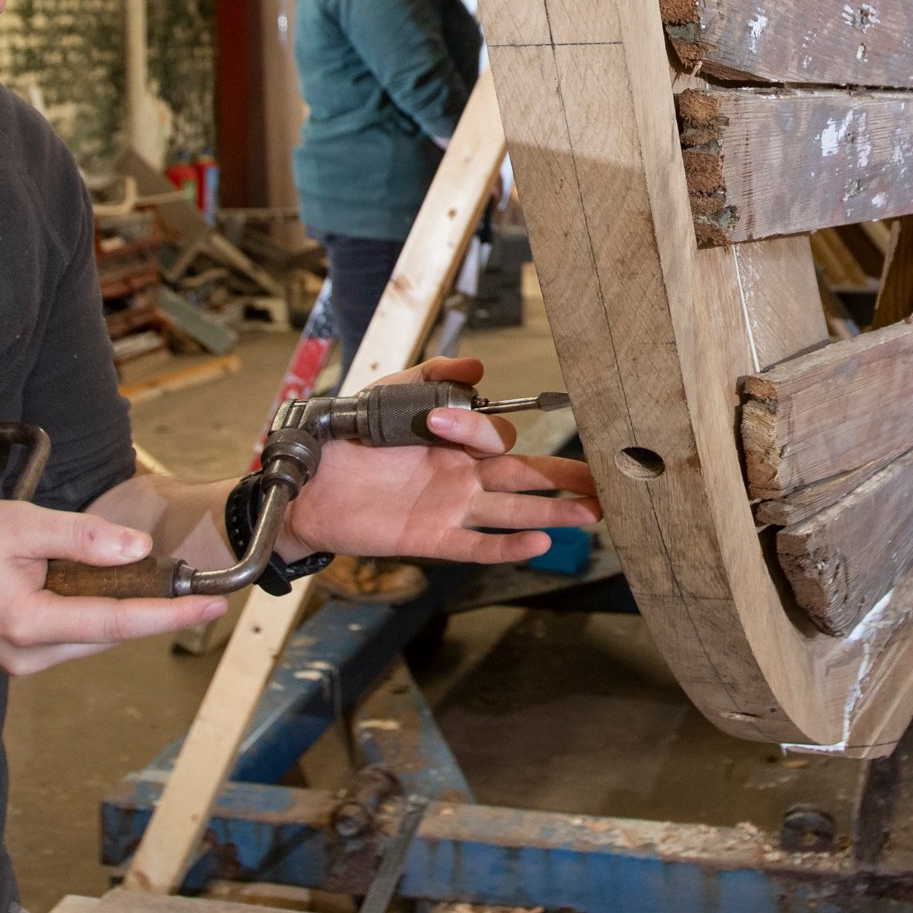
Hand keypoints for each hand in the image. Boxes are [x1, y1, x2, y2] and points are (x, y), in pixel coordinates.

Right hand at [0, 500, 226, 673]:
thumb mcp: (17, 524)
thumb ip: (81, 538)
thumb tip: (139, 550)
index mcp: (30, 624)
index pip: (117, 623)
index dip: (170, 615)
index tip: (213, 606)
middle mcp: (30, 656)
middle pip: (110, 634)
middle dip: (154, 611)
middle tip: (197, 588)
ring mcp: (23, 663)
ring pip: (93, 637)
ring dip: (122, 610)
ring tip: (151, 582)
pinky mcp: (19, 657)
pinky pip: (72, 635)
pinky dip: (94, 612)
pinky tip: (101, 587)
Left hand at [281, 357, 601, 563]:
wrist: (306, 483)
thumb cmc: (348, 437)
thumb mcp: (389, 393)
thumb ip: (432, 375)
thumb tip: (477, 366)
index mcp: (454, 441)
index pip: (492, 438)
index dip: (476, 430)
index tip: (440, 421)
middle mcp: (461, 475)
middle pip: (525, 477)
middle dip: (565, 478)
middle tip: (606, 480)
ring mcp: (450, 508)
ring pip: (514, 510)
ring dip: (554, 513)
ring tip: (595, 512)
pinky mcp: (431, 538)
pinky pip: (477, 545)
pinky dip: (508, 547)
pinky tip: (541, 544)